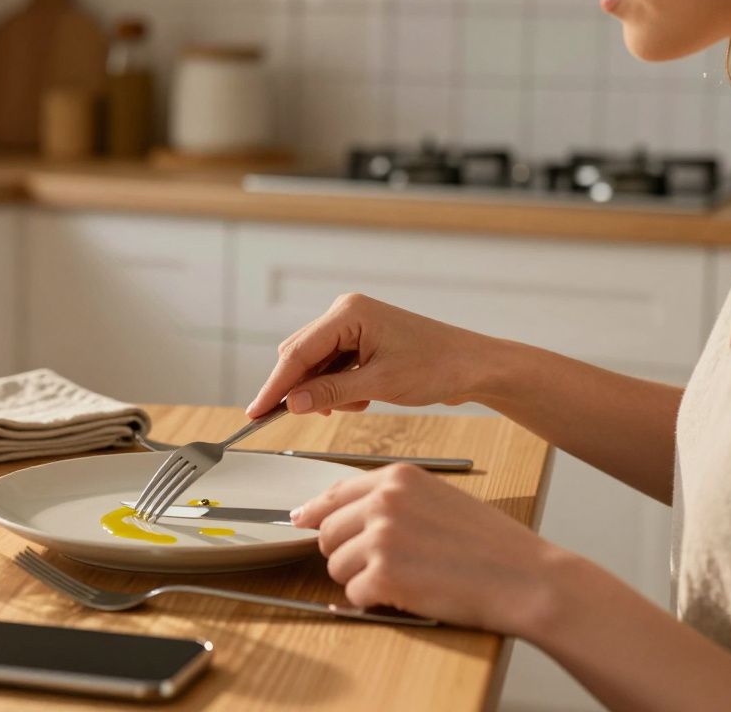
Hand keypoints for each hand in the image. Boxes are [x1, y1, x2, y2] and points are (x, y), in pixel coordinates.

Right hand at [246, 293, 498, 418]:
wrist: (474, 365)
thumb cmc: (437, 366)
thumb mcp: (379, 384)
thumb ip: (331, 393)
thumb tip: (292, 404)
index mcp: (349, 312)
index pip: (297, 352)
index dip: (274, 385)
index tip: (256, 411)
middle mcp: (346, 313)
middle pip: (301, 355)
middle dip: (299, 389)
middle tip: (290, 418)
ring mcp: (354, 325)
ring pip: (316, 364)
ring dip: (324, 391)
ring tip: (353, 405)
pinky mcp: (361, 340)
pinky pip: (333, 366)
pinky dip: (338, 388)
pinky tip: (359, 399)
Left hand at [292, 462, 560, 633]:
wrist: (524, 577)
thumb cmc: (489, 544)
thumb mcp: (437, 498)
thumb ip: (390, 500)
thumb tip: (335, 511)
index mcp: (397, 478)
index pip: (334, 493)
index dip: (314, 511)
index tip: (300, 519)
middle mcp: (383, 502)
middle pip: (327, 532)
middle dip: (346, 553)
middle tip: (380, 565)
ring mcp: (380, 538)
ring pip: (336, 565)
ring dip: (360, 579)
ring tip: (402, 578)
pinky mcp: (382, 575)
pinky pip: (353, 594)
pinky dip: (373, 602)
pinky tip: (406, 594)